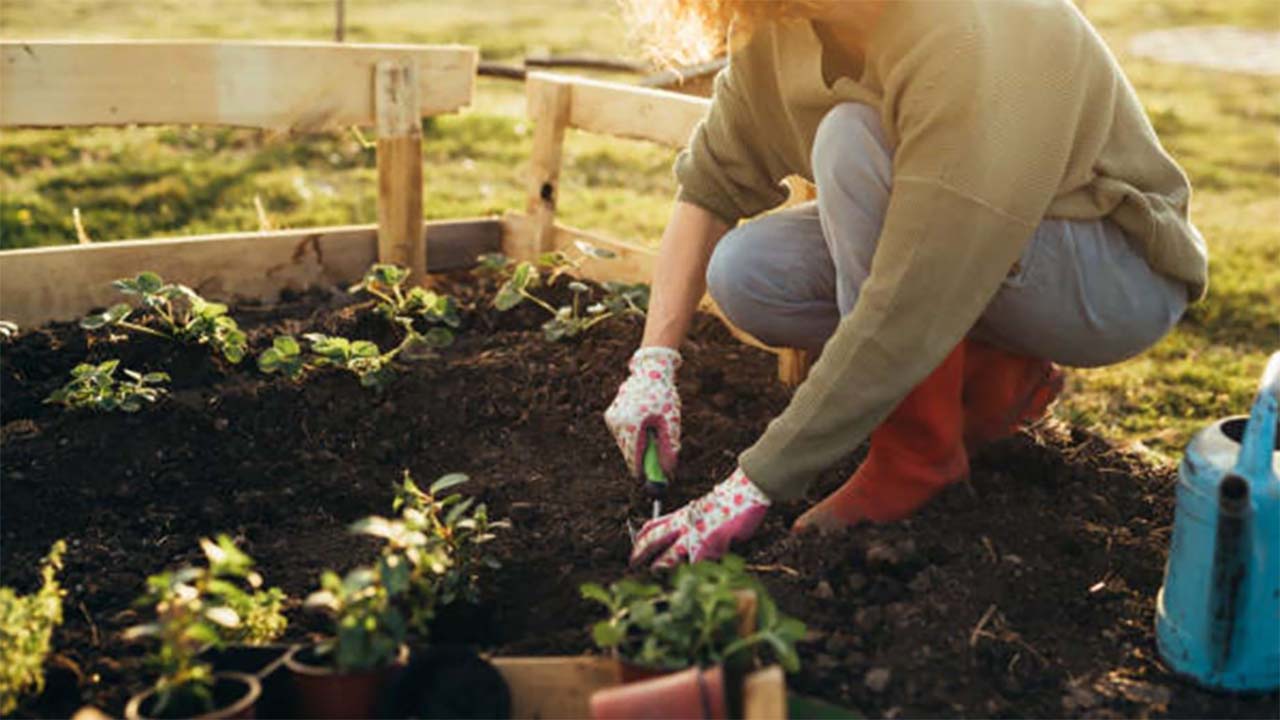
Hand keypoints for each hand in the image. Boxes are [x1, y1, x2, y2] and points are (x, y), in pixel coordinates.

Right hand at [604, 346, 681, 477]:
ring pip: (625, 446)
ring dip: (638, 447)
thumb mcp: (670, 423)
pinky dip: (633, 436)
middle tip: (657, 463)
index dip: (644, 473)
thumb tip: (668, 473)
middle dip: (642, 461)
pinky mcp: (610, 416)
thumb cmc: (664, 396)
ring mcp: (612, 419)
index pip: (634, 460)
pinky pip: (622, 435)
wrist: (650, 371)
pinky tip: (644, 423)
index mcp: (631, 425)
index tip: (655, 480)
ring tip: (652, 431)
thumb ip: (668, 449)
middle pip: (628, 455)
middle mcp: (617, 424)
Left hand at [630, 469, 770, 568]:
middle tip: (632, 563)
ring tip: (654, 573)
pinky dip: (695, 574)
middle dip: (640, 552)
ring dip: (660, 567)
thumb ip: (695, 521)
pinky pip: (697, 565)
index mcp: (683, 515)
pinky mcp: (708, 545)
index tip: (636, 542)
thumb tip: (692, 533)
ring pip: (669, 556)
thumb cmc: (731, 501)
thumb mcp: (705, 509)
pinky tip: (693, 581)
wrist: (744, 491)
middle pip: (653, 539)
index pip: (655, 524)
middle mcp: (684, 524)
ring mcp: (694, 535)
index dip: (642, 535)